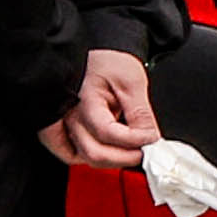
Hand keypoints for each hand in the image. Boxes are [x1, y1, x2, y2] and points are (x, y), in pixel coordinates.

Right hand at [46, 47, 156, 166]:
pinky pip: (71, 154)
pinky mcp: (64, 129)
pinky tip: (107, 151)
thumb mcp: (132, 82)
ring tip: (129, 150)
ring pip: (85, 158)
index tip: (152, 138)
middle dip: (124, 158)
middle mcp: (69, 116)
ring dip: (111, 160)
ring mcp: (64, 124)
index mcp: (85, 102)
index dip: (134, 140)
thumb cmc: (108, 62)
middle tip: (144, 151)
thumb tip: (150, 139)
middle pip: (94, 154)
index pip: (108, 133)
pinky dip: (91, 158)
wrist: (96, 56)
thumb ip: (140, 113)